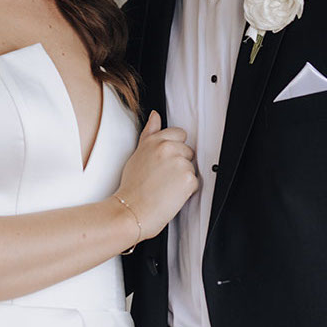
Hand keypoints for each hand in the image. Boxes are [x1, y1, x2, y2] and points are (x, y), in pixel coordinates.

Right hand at [115, 110, 197, 239]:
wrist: (131, 211)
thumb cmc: (132, 186)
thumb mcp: (138, 153)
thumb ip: (149, 133)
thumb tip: (155, 115)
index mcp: (156, 140)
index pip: (180, 134)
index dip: (175, 149)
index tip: (167, 161)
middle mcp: (168, 148)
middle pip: (188, 151)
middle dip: (180, 163)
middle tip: (164, 177)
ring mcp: (179, 162)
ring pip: (192, 167)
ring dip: (183, 177)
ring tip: (166, 187)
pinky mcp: (188, 178)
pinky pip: (195, 182)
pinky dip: (187, 190)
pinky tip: (172, 195)